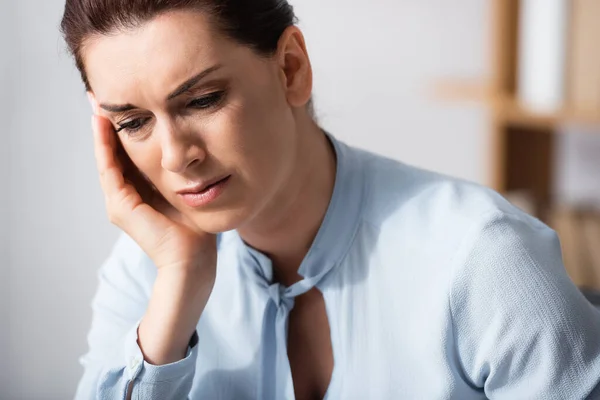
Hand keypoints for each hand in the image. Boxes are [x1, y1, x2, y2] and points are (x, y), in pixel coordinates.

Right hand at [89, 93, 216, 363]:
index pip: (130, 151)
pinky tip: (103, 121)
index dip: (127, 125)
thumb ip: (187, 172)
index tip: (129, 98)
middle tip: (105, 89)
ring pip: (107, 155)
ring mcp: (120, 201)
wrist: (192, 260)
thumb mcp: (191, 191)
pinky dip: (105, 144)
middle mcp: (126, 194)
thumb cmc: (197, 229)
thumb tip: (197, 146)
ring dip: (102, 127)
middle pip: (114, 150)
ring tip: (98, 98)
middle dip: (111, 121)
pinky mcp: (120, 206)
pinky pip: (109, 167)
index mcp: (143, 190)